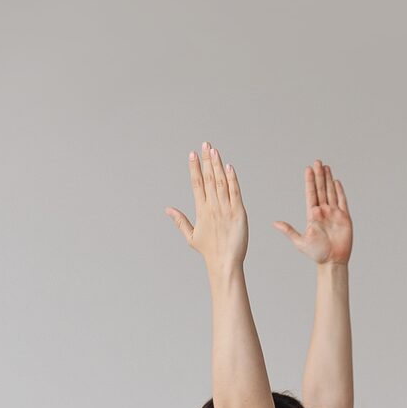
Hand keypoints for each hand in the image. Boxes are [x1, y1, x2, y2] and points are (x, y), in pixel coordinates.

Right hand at [165, 142, 248, 269]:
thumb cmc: (209, 251)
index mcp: (201, 210)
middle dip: (206, 160)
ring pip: (221, 182)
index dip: (194, 168)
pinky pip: (235, 192)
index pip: (196, 184)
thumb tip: (167, 209)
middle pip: (208, 179)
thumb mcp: (191, 236)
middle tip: (205, 144)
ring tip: (214, 151)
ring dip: (217, 165)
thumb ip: (180, 221)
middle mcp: (212, 207)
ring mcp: (226, 209)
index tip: (192, 154)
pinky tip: (229, 167)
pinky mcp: (239, 213)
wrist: (225, 263)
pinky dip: (232, 179)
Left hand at [273, 160, 353, 262]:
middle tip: (317, 162)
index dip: (310, 181)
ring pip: (331, 192)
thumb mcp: (299, 242)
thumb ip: (288, 230)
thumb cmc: (316, 254)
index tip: (308, 169)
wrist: (332, 262)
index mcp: (312, 215)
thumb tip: (274, 223)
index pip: (311, 193)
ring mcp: (334, 214)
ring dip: (328, 180)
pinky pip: (342, 201)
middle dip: (319, 175)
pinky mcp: (345, 218)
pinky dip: (340, 191)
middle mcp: (323, 212)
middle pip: (321, 189)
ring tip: (326, 167)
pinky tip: (336, 182)